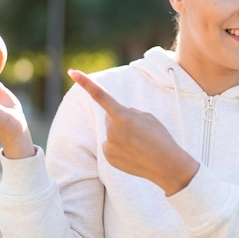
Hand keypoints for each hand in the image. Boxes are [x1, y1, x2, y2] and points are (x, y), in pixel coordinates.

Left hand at [68, 69, 198, 195]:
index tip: (72, 72)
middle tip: (139, 130)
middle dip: (120, 119)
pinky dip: (119, 146)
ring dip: (121, 134)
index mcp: (122, 115)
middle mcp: (112, 129)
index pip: (100, 95)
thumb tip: (114, 117)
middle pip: (110, 117)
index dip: (85, 83)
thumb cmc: (159, 137)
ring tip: (139, 143)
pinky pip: (110, 145)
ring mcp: (109, 144)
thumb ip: (128, 112)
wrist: (166, 165)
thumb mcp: (147, 117)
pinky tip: (133, 152)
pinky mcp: (108, 157)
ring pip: (111, 132)